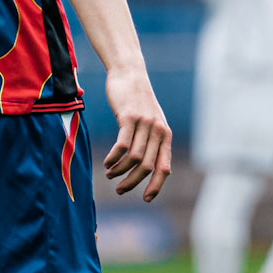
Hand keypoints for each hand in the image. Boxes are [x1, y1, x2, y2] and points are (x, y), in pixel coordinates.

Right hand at [103, 61, 171, 200]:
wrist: (130, 73)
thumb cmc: (138, 101)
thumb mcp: (152, 121)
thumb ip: (153, 142)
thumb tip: (154, 168)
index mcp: (165, 135)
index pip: (164, 168)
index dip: (156, 186)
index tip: (146, 199)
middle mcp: (158, 131)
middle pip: (146, 167)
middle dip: (132, 183)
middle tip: (119, 190)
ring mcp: (144, 124)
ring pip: (134, 158)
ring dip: (120, 171)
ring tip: (110, 174)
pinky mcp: (129, 117)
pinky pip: (122, 145)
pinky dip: (113, 158)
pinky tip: (107, 162)